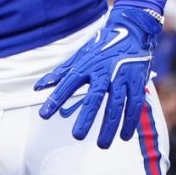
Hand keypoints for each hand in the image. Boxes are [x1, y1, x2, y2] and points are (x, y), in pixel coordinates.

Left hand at [35, 2, 162, 148]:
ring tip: (102, 145)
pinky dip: (130, 122)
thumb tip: (37, 88)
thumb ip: (60, 74)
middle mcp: (104, 71)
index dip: (56, 98)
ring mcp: (123, 77)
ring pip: (116, 105)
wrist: (133, 30)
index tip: (45, 115)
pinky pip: (134, 105)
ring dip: (109, 127)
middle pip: (94, 97)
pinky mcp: (137, 81)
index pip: (68, 83)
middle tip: (77, 136)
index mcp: (86, 65)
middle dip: (86, 117)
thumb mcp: (79, 57)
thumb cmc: (102, 47)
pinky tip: (124, 136)